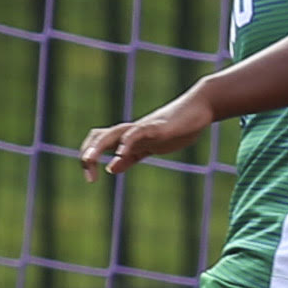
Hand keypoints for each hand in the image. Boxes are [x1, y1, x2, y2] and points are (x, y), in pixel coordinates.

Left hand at [79, 85, 219, 180]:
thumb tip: (111, 168)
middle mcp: (131, 131)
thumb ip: (131, 157)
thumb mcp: (150, 147)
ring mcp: (143, 128)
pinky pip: (137, 133)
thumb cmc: (176, 128)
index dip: (89, 156)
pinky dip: (126, 143)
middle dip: (88, 154)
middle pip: (100, 136)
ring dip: (98, 147)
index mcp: (128, 137)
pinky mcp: (156, 127)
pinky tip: (120, 154)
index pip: (99, 141)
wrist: (199, 108)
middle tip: (88, 177)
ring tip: (89, 160)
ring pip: (113, 133)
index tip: (90, 178)